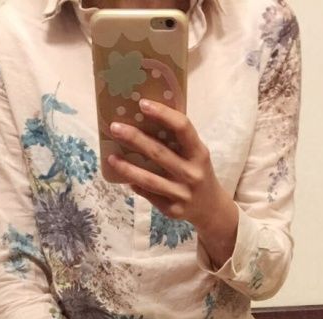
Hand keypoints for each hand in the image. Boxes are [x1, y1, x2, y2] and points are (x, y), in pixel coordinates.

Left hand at [107, 98, 225, 227]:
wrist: (211, 208)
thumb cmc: (197, 172)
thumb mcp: (196, 154)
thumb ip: (179, 141)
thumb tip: (145, 119)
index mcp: (199, 153)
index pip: (182, 128)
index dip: (163, 114)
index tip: (142, 104)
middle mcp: (192, 173)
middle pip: (159, 153)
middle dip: (135, 138)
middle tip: (114, 127)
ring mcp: (182, 194)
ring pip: (149, 179)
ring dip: (127, 168)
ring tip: (111, 157)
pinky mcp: (172, 210)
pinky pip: (149, 195)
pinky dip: (135, 185)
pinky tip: (125, 178)